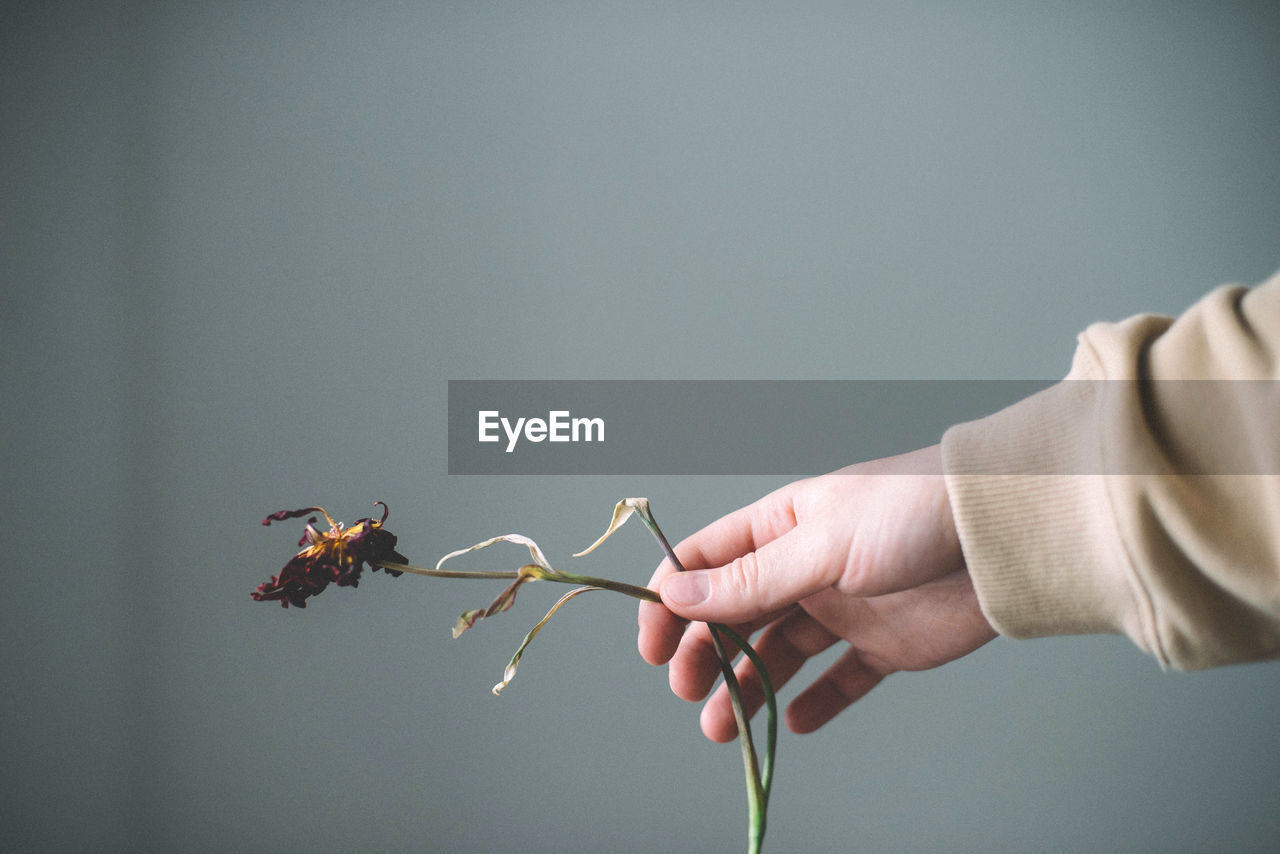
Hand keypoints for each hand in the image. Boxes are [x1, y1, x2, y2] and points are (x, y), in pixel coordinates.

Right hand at [638, 445, 996, 740]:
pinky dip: (815, 702)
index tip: (652, 647)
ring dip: (747, 688)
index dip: (671, 601)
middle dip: (704, 654)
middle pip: (736, 615)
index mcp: (782, 525)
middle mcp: (806, 567)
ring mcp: (844, 607)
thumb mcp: (821, 544)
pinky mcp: (885, 644)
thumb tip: (676, 593)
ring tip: (725, 726)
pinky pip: (840, 680)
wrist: (1004, 534)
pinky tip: (794, 722)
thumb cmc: (912, 513)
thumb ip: (751, 578)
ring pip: (779, 654)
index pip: (706, 563)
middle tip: (689, 692)